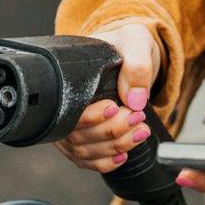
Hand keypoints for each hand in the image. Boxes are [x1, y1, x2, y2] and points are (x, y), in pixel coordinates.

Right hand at [53, 19, 162, 174]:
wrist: (127, 51)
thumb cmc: (124, 44)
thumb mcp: (135, 41)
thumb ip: (137, 65)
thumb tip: (134, 99)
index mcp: (68, 82)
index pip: (69, 112)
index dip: (92, 118)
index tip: (116, 108)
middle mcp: (64, 108)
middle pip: (77, 136)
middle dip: (112, 132)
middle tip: (138, 118)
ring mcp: (72, 125)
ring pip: (84, 151)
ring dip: (114, 147)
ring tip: (140, 133)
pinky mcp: (84, 138)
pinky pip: (86, 160)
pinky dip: (105, 163)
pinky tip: (122, 155)